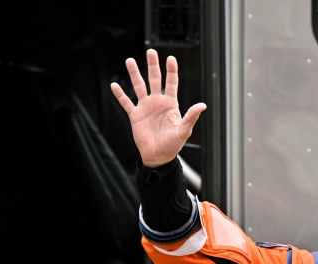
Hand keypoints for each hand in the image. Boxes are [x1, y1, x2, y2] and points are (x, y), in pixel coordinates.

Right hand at [110, 49, 205, 167]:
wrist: (158, 156)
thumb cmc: (173, 145)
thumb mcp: (184, 130)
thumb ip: (191, 117)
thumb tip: (202, 105)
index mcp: (170, 104)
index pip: (171, 83)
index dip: (171, 71)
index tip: (170, 58)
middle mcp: (157, 102)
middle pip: (154, 79)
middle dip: (153, 66)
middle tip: (151, 52)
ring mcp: (145, 107)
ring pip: (139, 86)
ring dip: (135, 74)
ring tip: (130, 61)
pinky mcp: (135, 115)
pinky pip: (126, 103)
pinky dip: (120, 95)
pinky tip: (114, 85)